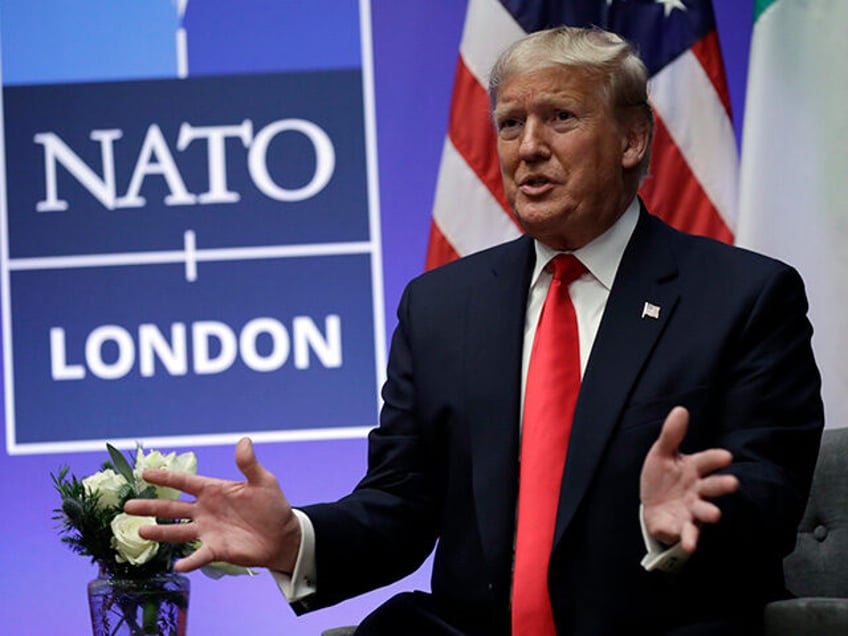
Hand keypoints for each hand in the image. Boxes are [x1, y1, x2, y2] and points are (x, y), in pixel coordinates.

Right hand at [124, 437, 300, 573]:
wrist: (283, 535)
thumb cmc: (272, 505)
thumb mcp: (263, 481)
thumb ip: (249, 464)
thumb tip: (244, 441)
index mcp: (214, 490)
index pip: (185, 483)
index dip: (165, 478)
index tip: (145, 474)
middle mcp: (205, 510)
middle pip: (172, 508)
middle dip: (150, 506)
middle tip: (127, 506)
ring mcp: (208, 531)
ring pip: (177, 531)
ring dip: (160, 532)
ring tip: (140, 531)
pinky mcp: (216, 549)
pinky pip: (199, 556)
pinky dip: (189, 561)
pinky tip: (177, 565)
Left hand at [640, 406, 738, 553]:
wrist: (651, 504)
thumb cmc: (662, 477)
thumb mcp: (662, 453)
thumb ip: (671, 435)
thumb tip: (680, 409)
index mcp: (693, 469)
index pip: (706, 461)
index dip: (715, 458)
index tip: (725, 456)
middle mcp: (697, 490)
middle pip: (712, 487)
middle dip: (721, 485)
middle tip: (733, 483)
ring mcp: (691, 510)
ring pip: (703, 512)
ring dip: (709, 513)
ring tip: (715, 515)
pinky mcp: (681, 527)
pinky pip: (686, 533)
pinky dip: (688, 538)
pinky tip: (689, 544)